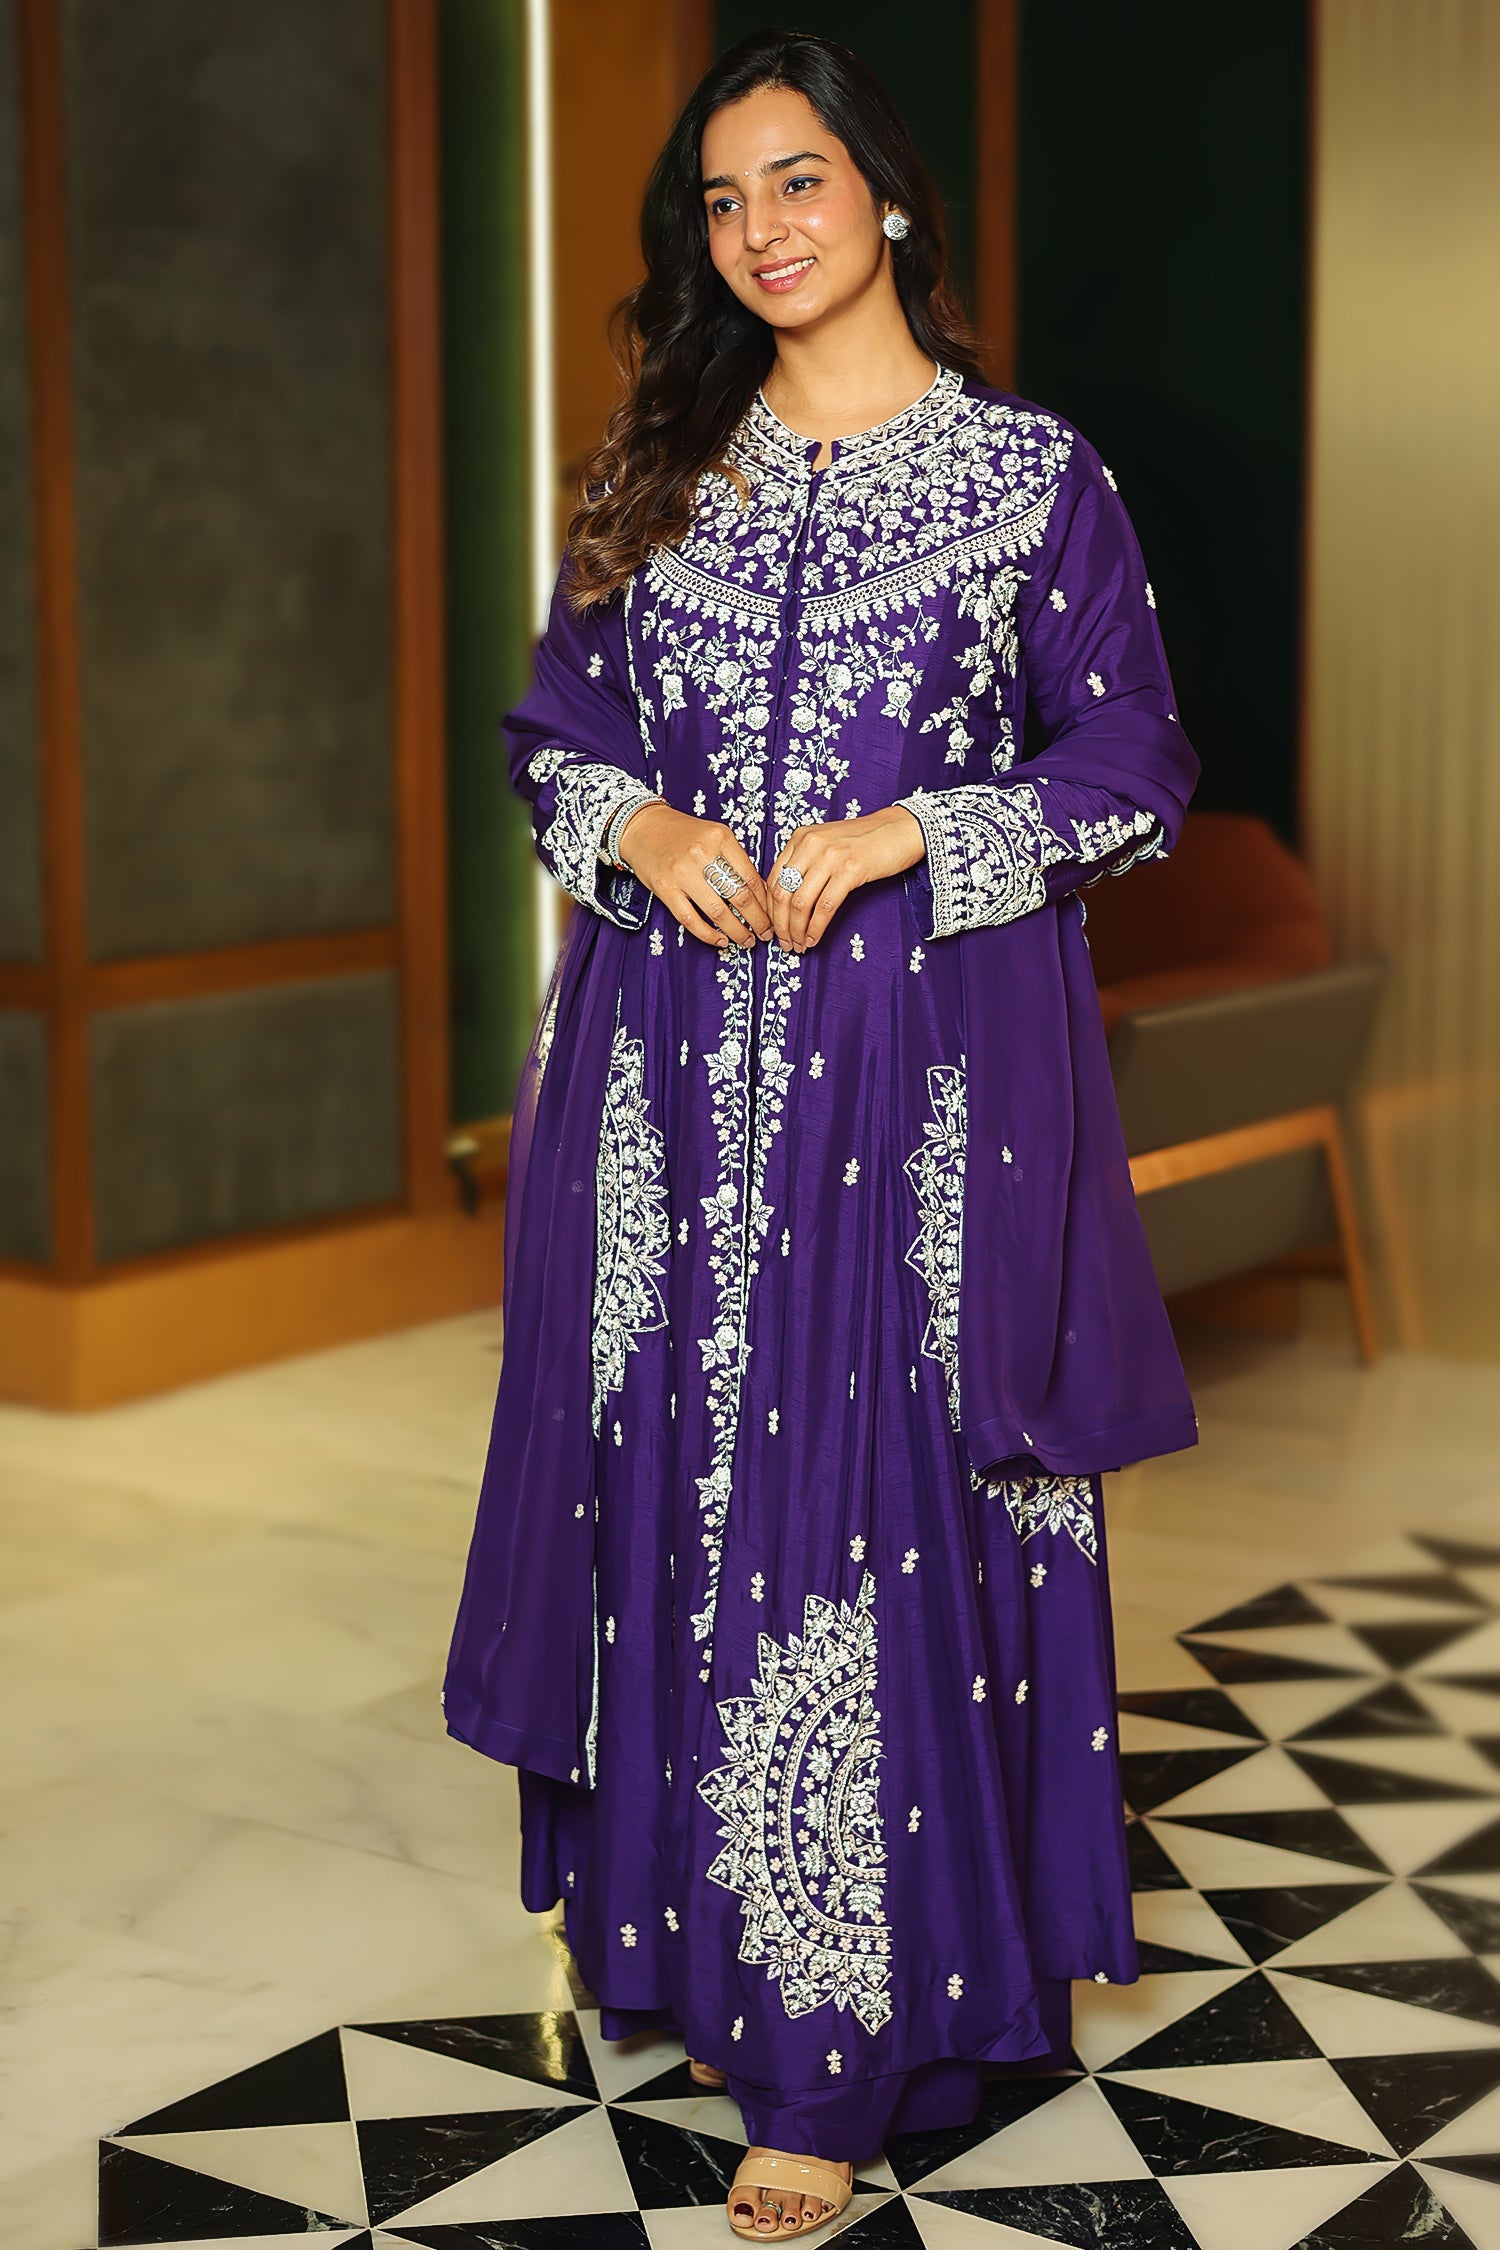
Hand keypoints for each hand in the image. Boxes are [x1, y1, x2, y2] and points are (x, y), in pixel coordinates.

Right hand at [616, 801, 774, 949]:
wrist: (643, 827)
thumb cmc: (683, 833)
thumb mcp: (714, 835)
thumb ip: (735, 859)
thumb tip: (760, 893)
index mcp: (720, 838)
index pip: (751, 877)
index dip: (765, 902)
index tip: (772, 915)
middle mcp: (702, 854)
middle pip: (739, 896)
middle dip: (758, 921)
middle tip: (765, 934)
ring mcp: (682, 873)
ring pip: (718, 912)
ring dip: (737, 932)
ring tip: (747, 941)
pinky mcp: (665, 889)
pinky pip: (690, 919)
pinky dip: (708, 935)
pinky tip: (721, 941)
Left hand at [764, 806, 924, 950]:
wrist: (900, 829)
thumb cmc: (865, 841)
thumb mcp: (826, 844)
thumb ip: (805, 863)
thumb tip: (787, 901)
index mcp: (800, 838)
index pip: (773, 880)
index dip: (770, 910)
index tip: (774, 928)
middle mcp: (810, 845)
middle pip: (783, 894)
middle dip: (781, 925)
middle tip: (785, 943)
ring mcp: (830, 857)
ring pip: (801, 904)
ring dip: (797, 931)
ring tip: (800, 945)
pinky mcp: (850, 870)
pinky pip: (825, 907)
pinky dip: (816, 928)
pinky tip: (815, 939)